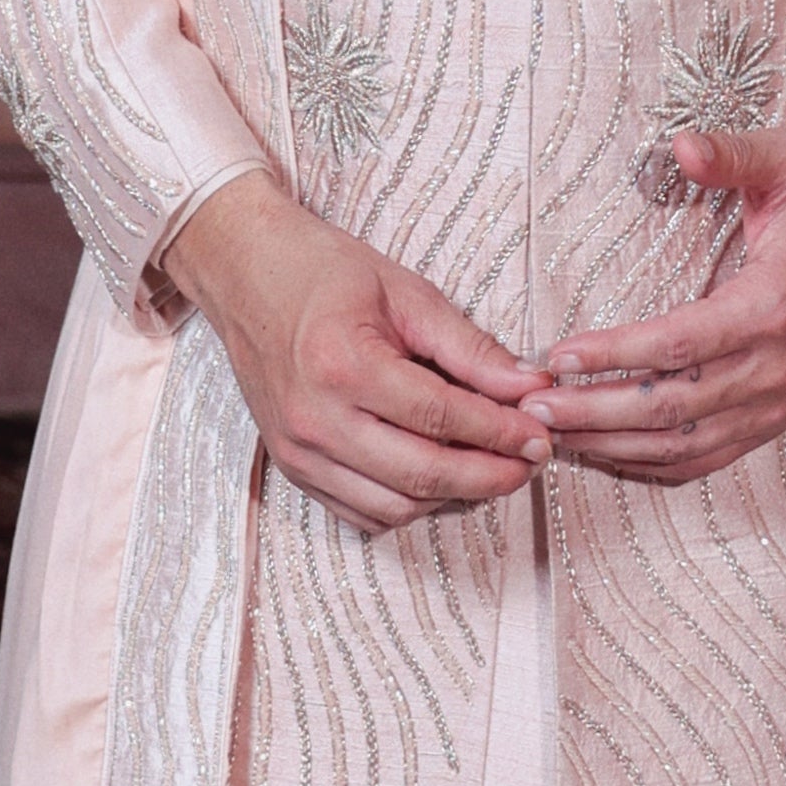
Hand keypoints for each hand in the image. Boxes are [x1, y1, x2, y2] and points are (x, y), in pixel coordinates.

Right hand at [163, 168, 553, 532]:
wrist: (245, 272)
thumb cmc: (324, 271)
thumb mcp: (404, 291)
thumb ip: (468, 346)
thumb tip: (528, 386)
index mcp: (342, 364)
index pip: (439, 417)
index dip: (499, 432)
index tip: (540, 434)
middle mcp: (315, 419)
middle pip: (421, 475)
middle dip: (489, 476)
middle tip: (531, 463)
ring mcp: (298, 451)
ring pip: (395, 506)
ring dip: (453, 497)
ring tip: (493, 469)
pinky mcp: (291, 468)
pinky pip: (362, 514)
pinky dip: (409, 506)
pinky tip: (440, 480)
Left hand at [534, 132, 785, 487]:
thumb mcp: (785, 160)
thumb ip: (731, 154)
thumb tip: (680, 145)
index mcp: (774, 305)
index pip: (680, 344)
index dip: (616, 355)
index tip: (558, 355)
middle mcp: (776, 367)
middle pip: (671, 407)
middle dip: (595, 412)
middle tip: (533, 407)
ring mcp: (776, 403)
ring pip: (682, 445)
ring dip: (614, 446)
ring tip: (553, 434)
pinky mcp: (772, 420)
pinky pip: (705, 458)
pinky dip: (651, 465)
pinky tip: (605, 453)